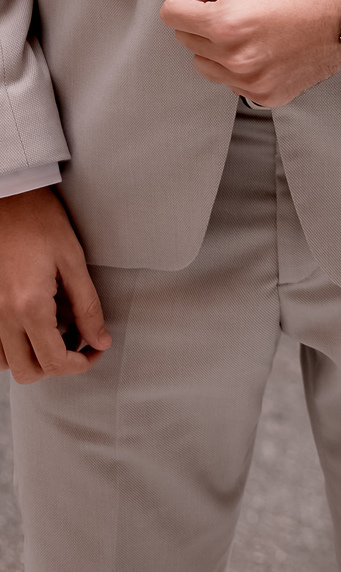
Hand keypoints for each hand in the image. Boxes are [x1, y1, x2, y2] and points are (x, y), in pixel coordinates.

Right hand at [0, 187, 110, 383]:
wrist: (10, 199)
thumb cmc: (41, 221)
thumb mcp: (73, 260)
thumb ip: (88, 305)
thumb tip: (100, 340)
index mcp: (29, 307)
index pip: (53, 362)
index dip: (79, 364)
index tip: (95, 350)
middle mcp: (3, 317)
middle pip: (29, 372)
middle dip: (57, 365)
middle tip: (79, 342)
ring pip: (9, 363)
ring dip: (35, 356)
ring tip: (57, 328)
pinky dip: (16, 345)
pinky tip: (36, 322)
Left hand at [156, 0, 340, 107]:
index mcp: (226, 24)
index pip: (171, 14)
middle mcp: (234, 60)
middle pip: (185, 38)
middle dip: (204, 18)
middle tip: (239, 4)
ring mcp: (250, 83)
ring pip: (203, 63)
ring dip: (217, 44)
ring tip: (253, 25)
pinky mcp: (265, 96)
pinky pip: (230, 81)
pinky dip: (239, 64)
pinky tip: (266, 45)